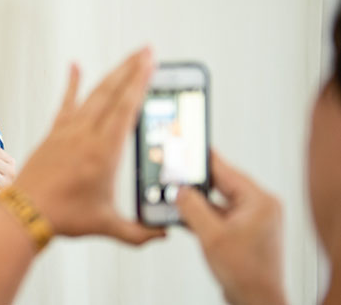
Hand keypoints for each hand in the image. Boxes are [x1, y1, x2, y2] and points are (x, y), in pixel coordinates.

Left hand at [15, 47, 164, 243]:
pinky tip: (75, 67)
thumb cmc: (62, 217)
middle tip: (147, 51)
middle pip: (112, 93)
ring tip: (128, 59)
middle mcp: (85, 135)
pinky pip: (66, 103)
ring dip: (112, 74)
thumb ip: (139, 232)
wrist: (25, 212)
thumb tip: (162, 234)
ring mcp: (68, 131)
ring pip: (93, 94)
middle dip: (132, 69)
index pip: (126, 109)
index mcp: (103, 153)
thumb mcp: (108, 226)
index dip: (140, 83)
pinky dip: (72, 84)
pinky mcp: (54, 133)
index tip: (150, 63)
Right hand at [176, 151, 285, 304]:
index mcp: (259, 201)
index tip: (187, 146)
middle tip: (174, 172)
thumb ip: (192, 208)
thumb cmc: (247, 274)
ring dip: (196, 201)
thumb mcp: (211, 236)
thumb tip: (180, 189)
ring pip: (217, 201)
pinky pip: (218, 215)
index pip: (226, 171)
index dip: (203, 159)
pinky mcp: (243, 232)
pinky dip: (202, 215)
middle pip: (221, 184)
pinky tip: (183, 215)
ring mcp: (252, 220)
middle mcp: (259, 207)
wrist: (257, 301)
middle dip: (196, 182)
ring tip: (174, 196)